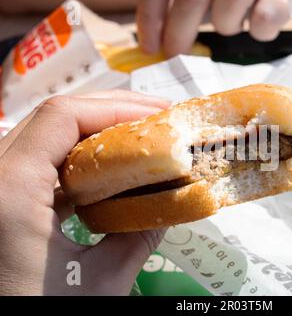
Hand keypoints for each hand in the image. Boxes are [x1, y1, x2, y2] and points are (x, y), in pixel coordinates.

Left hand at [0, 90, 169, 294]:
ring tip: (140, 139)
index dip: (117, 108)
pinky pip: (40, 164)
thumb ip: (141, 236)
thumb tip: (175, 200)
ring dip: (96, 134)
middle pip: (53, 119)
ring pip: (45, 138)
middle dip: (112, 114)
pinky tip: (108, 171)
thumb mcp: (101, 283)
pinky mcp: (3, 201)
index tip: (160, 118)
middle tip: (159, 121)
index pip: (62, 117)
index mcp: (11, 191)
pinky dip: (78, 159)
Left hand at [137, 0, 289, 56]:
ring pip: (226, 15)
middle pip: (192, 0)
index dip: (152, 18)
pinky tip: (259, 24)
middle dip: (180, 34)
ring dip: (225, 25)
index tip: (150, 47)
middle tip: (177, 53)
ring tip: (231, 19)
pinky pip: (265, 19)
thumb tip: (157, 36)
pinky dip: (260, 29)